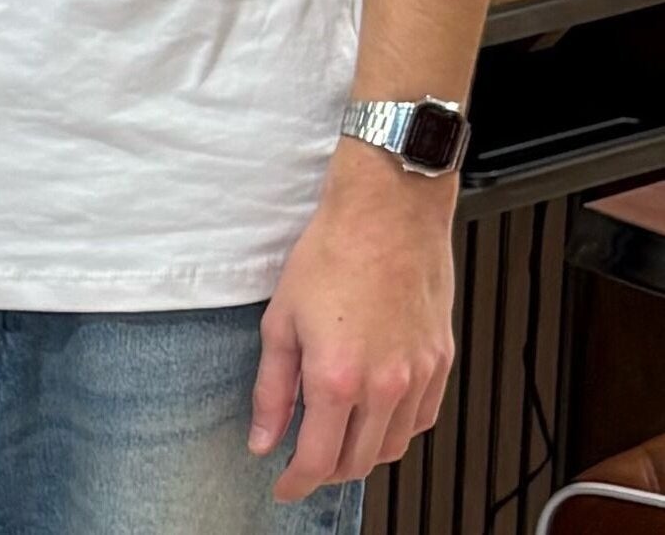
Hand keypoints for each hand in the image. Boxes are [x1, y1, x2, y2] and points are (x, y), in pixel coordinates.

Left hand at [250, 144, 458, 499]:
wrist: (387, 217)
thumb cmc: (330, 257)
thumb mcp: (280, 321)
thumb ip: (273, 390)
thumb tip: (264, 440)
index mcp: (338, 379)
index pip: (319, 459)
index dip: (297, 482)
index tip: (283, 487)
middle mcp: (386, 387)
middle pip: (360, 462)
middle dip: (327, 472)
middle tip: (303, 462)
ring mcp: (420, 378)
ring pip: (394, 447)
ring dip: (363, 453)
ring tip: (336, 437)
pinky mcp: (442, 364)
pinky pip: (421, 419)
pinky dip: (396, 429)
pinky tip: (374, 413)